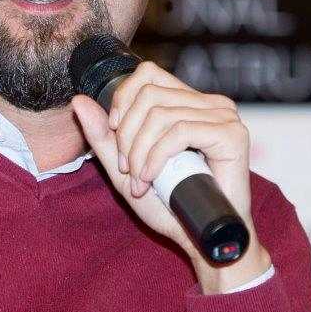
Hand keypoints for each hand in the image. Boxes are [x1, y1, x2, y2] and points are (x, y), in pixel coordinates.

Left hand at [71, 62, 270, 292]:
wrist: (200, 238)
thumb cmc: (170, 205)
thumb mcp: (125, 169)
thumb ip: (103, 136)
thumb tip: (78, 100)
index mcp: (189, 103)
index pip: (148, 73)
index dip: (123, 99)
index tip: (115, 133)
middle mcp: (210, 104)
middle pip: (149, 94)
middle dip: (127, 135)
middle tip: (127, 170)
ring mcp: (224, 116)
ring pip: (161, 114)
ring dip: (140, 153)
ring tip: (140, 182)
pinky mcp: (232, 134)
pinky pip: (180, 132)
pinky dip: (156, 157)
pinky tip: (152, 179)